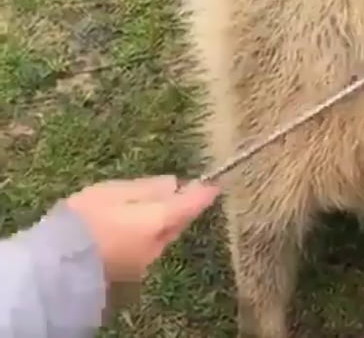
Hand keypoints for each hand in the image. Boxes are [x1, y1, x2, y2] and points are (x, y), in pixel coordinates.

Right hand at [64, 175, 219, 282]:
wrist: (56, 267)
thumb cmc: (84, 220)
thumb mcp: (114, 192)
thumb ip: (147, 188)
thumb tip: (173, 184)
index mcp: (158, 221)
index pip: (191, 205)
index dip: (204, 193)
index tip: (213, 184)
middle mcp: (158, 246)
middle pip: (178, 222)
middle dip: (182, 207)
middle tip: (183, 190)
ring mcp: (145, 263)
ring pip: (163, 236)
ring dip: (165, 221)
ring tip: (153, 205)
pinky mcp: (130, 274)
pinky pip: (148, 247)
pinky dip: (148, 234)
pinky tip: (135, 225)